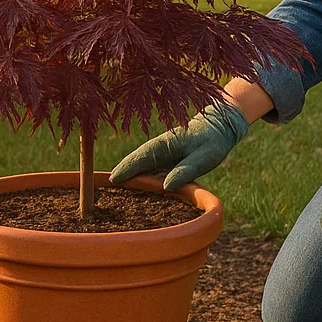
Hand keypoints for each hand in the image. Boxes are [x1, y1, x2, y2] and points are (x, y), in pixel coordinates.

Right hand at [109, 99, 249, 191]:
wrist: (218, 128)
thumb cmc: (212, 141)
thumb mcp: (204, 157)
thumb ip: (186, 171)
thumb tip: (165, 187)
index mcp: (164, 145)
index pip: (140, 158)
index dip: (125, 169)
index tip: (112, 180)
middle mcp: (158, 149)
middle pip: (134, 163)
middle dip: (120, 174)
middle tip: (103, 188)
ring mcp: (160, 155)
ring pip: (140, 167)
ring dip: (128, 177)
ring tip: (112, 192)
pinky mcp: (165, 160)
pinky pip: (149, 171)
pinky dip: (139, 178)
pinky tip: (134, 190)